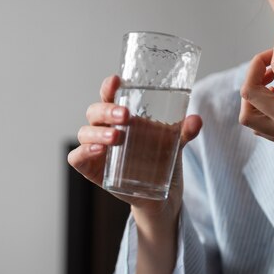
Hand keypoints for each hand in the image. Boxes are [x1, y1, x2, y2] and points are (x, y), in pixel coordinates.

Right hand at [67, 75, 202, 215]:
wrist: (160, 193)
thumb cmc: (160, 159)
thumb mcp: (175, 142)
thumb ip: (184, 131)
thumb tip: (196, 120)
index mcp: (119, 116)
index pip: (109, 96)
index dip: (109, 87)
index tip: (117, 80)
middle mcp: (104, 128)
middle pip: (94, 112)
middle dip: (107, 111)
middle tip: (125, 115)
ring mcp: (95, 148)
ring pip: (85, 133)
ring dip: (98, 133)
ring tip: (117, 137)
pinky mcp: (90, 168)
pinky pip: (77, 157)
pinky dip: (84, 152)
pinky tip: (100, 151)